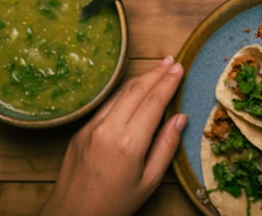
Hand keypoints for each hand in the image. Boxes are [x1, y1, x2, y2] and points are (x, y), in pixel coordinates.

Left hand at [40, 56, 187, 215]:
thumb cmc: (115, 204)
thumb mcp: (149, 181)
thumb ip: (166, 146)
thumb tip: (180, 118)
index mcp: (130, 143)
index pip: (154, 101)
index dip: (169, 82)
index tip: (180, 68)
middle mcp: (109, 129)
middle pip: (136, 90)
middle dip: (156, 72)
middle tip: (171, 60)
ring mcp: (91, 128)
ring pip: (120, 93)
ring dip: (140, 78)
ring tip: (157, 68)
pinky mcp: (80, 131)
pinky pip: (107, 104)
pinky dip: (124, 92)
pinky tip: (134, 89)